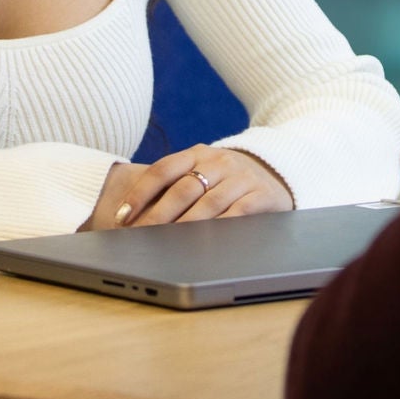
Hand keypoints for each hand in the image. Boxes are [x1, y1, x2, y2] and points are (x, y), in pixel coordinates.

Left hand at [79, 145, 292, 230]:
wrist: (278, 169)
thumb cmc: (227, 178)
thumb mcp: (204, 171)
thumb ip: (177, 185)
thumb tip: (134, 216)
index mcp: (197, 154)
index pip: (162, 170)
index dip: (140, 193)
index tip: (121, 217)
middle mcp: (219, 162)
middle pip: (183, 189)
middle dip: (159, 215)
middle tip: (140, 236)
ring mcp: (241, 178)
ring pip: (208, 204)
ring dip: (185, 226)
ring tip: (168, 244)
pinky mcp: (262, 195)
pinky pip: (238, 214)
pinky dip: (220, 228)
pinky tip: (206, 243)